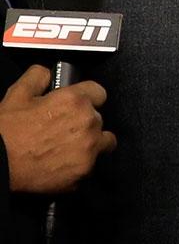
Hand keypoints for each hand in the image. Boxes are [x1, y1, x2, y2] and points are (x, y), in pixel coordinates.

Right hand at [0, 66, 114, 194]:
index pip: (98, 92)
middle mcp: (88, 121)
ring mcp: (89, 147)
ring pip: (103, 141)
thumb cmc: (7, 132)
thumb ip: (38, 77)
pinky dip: (81, 164)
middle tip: (63, 130)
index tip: (77, 106)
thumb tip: (47, 73)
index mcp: (75, 100)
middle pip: (98, 118)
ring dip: (91, 142)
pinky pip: (92, 164)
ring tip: (69, 147)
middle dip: (84, 122)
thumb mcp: (17, 95)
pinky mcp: (84, 170)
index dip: (86, 98)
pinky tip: (63, 163)